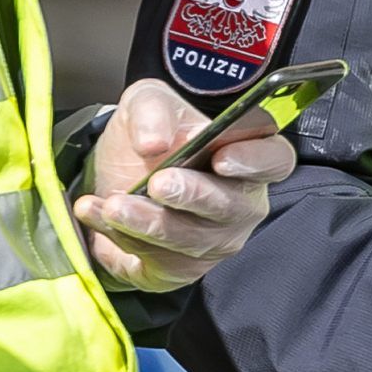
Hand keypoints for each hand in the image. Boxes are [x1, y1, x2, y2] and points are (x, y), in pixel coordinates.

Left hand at [71, 79, 299, 292]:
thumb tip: (154, 142)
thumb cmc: (151, 133)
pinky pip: (157, 264)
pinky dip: (122, 242)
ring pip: (191, 241)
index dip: (254, 161)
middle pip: (231, 207)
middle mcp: (240, 203)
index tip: (222, 158)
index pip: (274, 160)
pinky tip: (98, 217)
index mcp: (249, 154)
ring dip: (149, 223)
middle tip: (157, 183)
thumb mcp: (146, 103)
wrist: (118, 171)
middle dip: (193, 196)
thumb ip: (153, 112)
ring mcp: (213, 240)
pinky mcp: (180, 268)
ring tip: (112, 204)